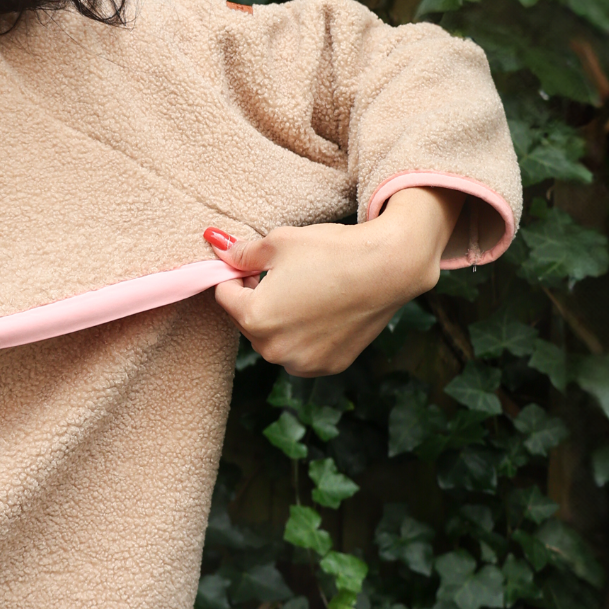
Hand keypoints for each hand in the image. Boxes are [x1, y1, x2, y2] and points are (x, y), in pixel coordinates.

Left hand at [209, 188, 462, 376]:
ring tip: (304, 292)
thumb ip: (242, 253)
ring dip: (278, 320)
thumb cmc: (331, 250)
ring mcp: (302, 362)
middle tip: (281, 276)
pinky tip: (322, 310)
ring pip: (273, 340)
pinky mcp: (328, 366)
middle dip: (255, 299)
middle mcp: (274, 349)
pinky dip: (303, 335)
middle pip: (247, 321)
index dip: (236, 275)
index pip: (224, 295)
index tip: (254, 264)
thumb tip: (217, 248)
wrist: (390, 266)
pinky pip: (301, 351)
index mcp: (254, 318)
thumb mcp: (278, 242)